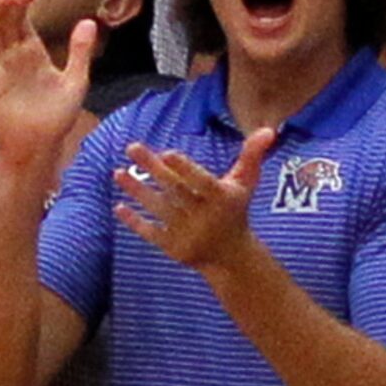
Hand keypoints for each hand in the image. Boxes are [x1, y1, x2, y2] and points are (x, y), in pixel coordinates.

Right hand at [0, 0, 95, 161]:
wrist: (38, 146)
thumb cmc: (57, 118)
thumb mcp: (75, 82)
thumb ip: (80, 52)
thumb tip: (89, 21)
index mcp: (31, 53)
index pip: (23, 21)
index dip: (24, 3)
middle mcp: (11, 57)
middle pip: (5, 23)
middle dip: (10, 6)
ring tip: (2, 0)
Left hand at [116, 128, 276, 272]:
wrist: (231, 256)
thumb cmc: (235, 210)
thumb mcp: (245, 183)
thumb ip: (252, 155)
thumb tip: (268, 129)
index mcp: (222, 198)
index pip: (201, 182)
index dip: (185, 168)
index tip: (166, 152)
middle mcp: (205, 217)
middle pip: (175, 190)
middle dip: (153, 168)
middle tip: (131, 146)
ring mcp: (188, 234)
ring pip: (159, 209)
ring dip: (137, 191)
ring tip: (117, 173)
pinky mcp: (174, 248)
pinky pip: (151, 233)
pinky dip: (135, 221)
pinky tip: (118, 207)